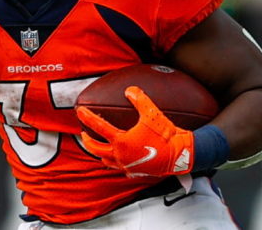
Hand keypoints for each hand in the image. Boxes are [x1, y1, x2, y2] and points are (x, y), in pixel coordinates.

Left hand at [77, 86, 193, 176]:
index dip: (87, 117)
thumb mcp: (152, 114)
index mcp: (121, 141)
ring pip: (106, 161)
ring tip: (100, 147)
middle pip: (96, 149)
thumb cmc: (166, 135)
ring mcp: (127, 166)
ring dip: (100, 153)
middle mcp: (121, 155)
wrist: (181, 156)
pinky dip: (115, 162)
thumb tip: (130, 90)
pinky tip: (119, 157)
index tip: (80, 110)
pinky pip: (120, 168)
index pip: (99, 127)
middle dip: (87, 141)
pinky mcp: (136, 172)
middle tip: (84, 134)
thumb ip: (140, 100)